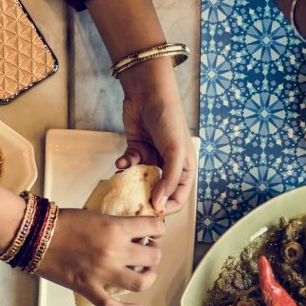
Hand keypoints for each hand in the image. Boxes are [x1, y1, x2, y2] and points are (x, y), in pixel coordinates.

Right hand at [37, 208, 163, 305]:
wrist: (35, 235)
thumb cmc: (63, 222)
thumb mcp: (96, 215)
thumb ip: (117, 225)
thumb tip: (135, 233)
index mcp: (116, 228)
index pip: (154, 227)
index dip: (158, 229)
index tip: (153, 232)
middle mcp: (114, 251)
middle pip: (153, 257)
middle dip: (154, 253)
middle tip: (147, 250)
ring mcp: (102, 273)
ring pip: (141, 282)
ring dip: (148, 277)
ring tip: (144, 272)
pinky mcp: (88, 288)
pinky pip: (113, 305)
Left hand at [117, 58, 194, 213]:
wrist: (148, 93)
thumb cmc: (168, 119)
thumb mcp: (174, 152)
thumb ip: (168, 180)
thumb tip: (159, 206)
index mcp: (184, 169)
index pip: (178, 198)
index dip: (166, 208)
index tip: (151, 213)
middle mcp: (169, 166)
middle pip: (158, 192)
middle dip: (146, 198)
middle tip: (133, 202)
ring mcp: (152, 159)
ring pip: (141, 181)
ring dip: (132, 181)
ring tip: (125, 179)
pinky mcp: (137, 150)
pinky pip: (129, 166)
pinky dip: (124, 165)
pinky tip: (121, 161)